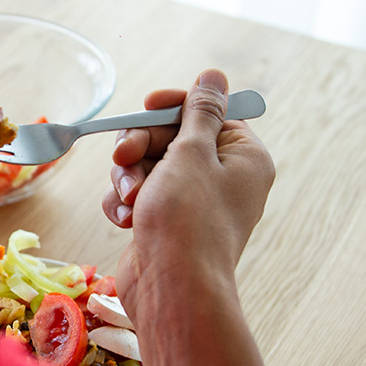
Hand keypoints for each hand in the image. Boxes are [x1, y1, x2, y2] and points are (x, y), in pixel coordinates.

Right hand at [101, 69, 273, 324]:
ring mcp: (192, 203)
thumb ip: (199, 111)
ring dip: (130, 176)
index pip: (207, 113)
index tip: (147, 106)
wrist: (172, 289)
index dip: (173, 107)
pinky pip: (140, 195)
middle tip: (123, 158)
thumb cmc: (187, 219)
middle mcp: (222, 178)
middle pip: (171, 137)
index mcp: (243, 157)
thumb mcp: (192, 153)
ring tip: (131, 199)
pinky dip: (127, 202)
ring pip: (148, 166)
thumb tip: (215, 76)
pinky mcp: (165, 224)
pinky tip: (126, 219)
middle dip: (141, 147)